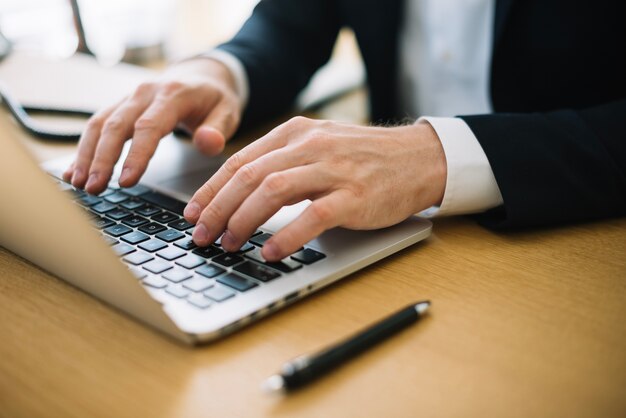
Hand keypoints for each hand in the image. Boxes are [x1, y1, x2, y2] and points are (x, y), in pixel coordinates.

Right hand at [63, 59, 241, 194]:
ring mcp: (130, 97)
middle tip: (94, 187)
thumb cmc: (215, 98)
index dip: (136, 154)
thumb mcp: (228, 111)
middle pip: (117, 125)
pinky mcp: (121, 105)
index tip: (127, 181)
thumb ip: (218, 129)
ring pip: (100, 123)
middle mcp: (146, 93)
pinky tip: (75, 171)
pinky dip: (84, 148)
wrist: (202, 75)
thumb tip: (207, 142)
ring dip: (86, 154)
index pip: (149, 126)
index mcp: (173, 95)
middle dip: (102, 158)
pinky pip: (97, 124)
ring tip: (78, 183)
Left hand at [183, 117, 446, 260]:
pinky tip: (271, 252)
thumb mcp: (319, 145)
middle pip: (249, 176)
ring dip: (243, 221)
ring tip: (229, 244)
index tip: (193, 213)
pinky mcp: (354, 196)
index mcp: (296, 133)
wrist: (419, 158)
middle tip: (201, 236)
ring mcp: (333, 170)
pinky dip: (286, 235)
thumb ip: (282, 161)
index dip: (210, 189)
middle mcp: (310, 146)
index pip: (240, 161)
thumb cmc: (365, 157)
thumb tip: (239, 191)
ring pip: (272, 191)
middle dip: (218, 209)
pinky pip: (312, 216)